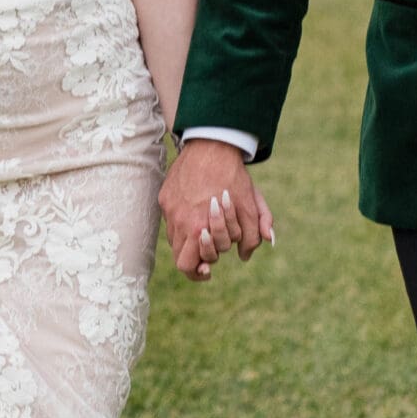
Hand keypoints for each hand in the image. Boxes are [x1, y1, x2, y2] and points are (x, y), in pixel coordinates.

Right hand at [159, 139, 274, 282]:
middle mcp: (178, 221)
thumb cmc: (233, 177)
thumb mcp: (251, 206)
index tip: (207, 269)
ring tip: (203, 230)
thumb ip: (252, 235)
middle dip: (195, 257)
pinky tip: (196, 210)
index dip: (197, 272)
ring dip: (189, 240)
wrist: (213, 145)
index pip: (187, 266)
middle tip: (209, 253)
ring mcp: (169, 208)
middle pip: (179, 257)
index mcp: (197, 228)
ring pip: (174, 239)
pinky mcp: (164, 196)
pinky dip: (182, 222)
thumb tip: (245, 256)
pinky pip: (170, 219)